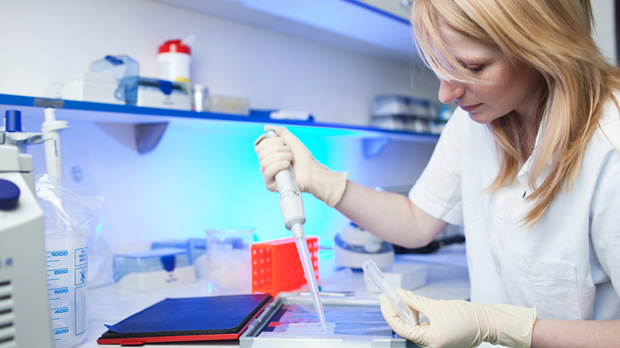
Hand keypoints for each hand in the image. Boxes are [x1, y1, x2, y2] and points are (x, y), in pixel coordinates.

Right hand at [254, 125, 347, 206]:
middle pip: (261, 153)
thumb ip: (280, 132)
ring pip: (264, 161)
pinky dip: (278, 165)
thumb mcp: (291, 140)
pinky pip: (267, 172)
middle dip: (277, 149)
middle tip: (289, 152)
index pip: (259, 146)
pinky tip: (287, 165)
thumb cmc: (303, 158)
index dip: (269, 141)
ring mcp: (268, 174)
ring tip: (290, 159)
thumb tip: (266, 127)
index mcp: (269, 154)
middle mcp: (266, 164)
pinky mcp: (270, 183)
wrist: (311, 171)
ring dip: (280, 156)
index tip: (282, 142)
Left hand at [380, 289, 535, 347]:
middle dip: (395, 311)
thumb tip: (399, 294)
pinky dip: (416, 318)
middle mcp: (430, 346)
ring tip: (401, 299)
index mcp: (429, 341)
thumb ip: (415, 301)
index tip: (383, 298)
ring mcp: (434, 344)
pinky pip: (421, 329)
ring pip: (412, 328)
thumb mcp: (436, 306)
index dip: (388, 311)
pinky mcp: (438, 340)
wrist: (486, 323)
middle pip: (405, 328)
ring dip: (405, 314)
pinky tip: (413, 307)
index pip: (400, 327)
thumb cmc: (466, 317)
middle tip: (388, 296)